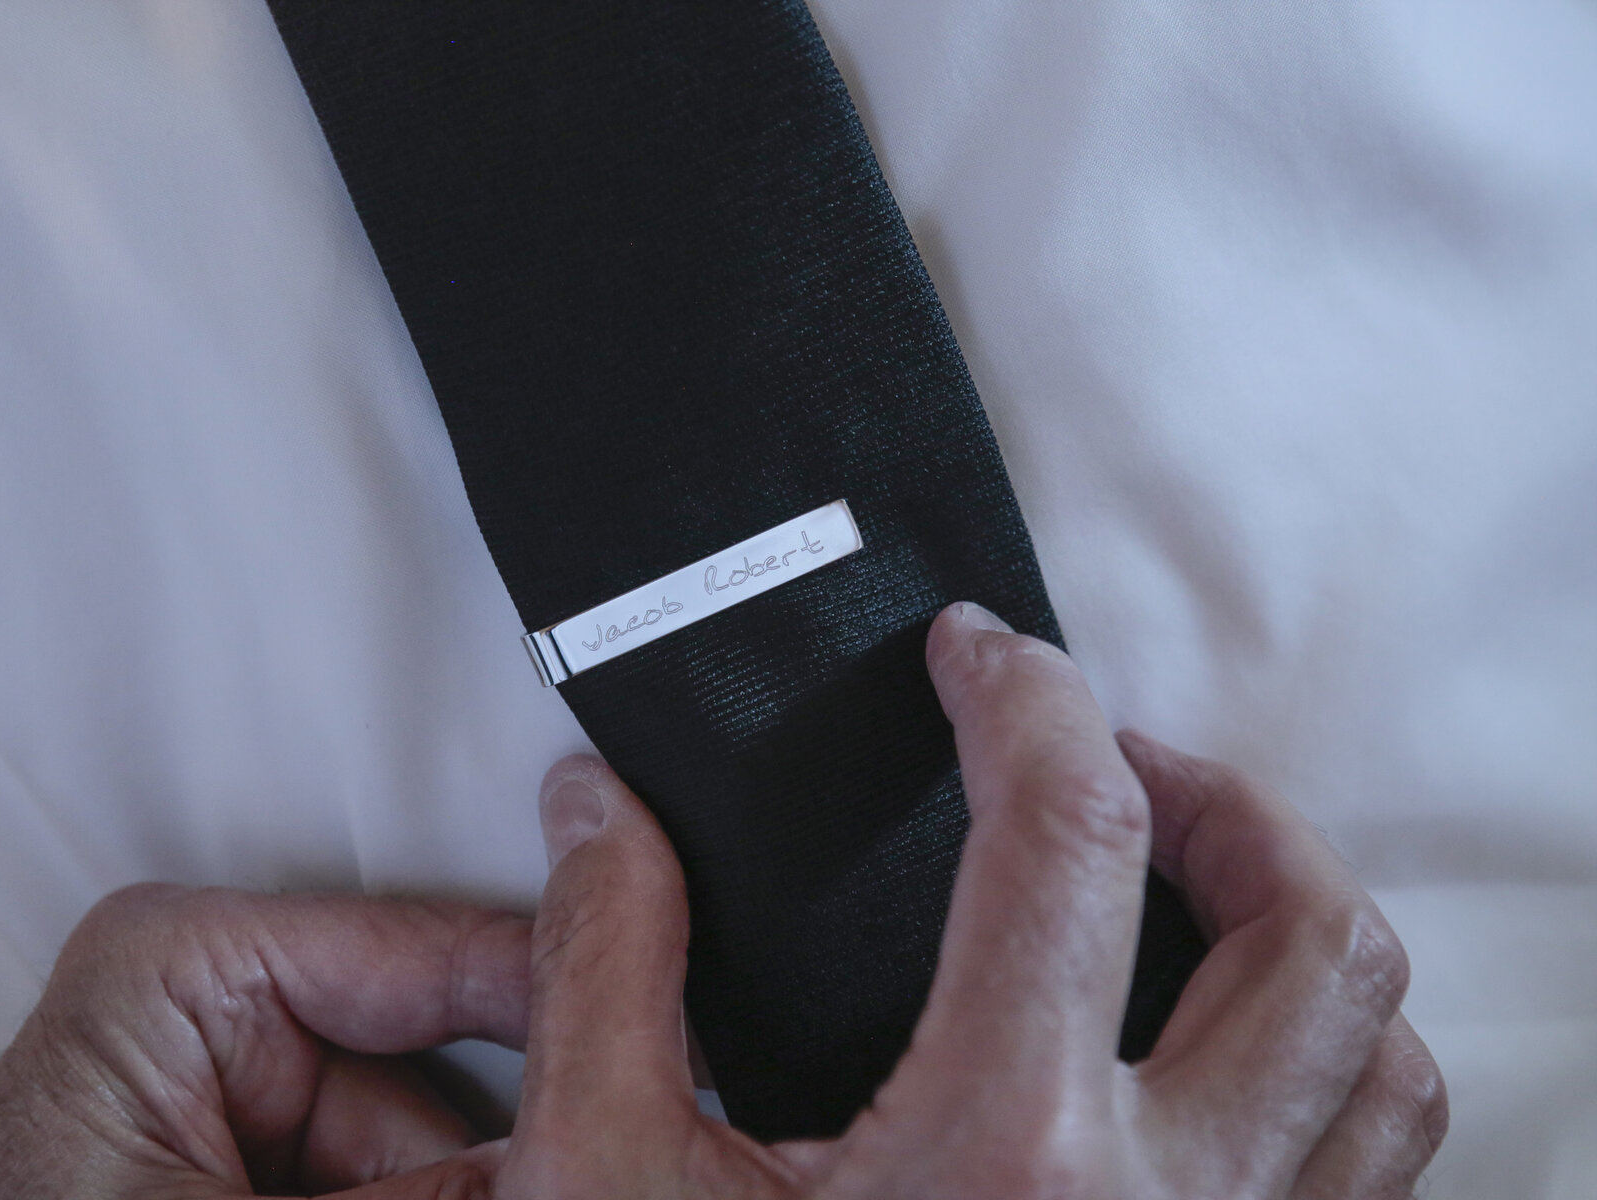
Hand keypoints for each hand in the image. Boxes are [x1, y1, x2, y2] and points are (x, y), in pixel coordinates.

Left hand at [0, 888, 531, 1197]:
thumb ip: (419, 1187)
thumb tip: (565, 1165)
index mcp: (189, 966)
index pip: (424, 951)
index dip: (554, 991)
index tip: (650, 1025)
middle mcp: (221, 1006)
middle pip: (440, 1056)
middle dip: (507, 1123)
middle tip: (577, 1162)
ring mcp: (241, 1089)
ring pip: (426, 1134)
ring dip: (469, 1179)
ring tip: (505, 1192)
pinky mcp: (250, 1160)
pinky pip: (381, 1170)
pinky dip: (421, 1196)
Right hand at [491, 602, 1446, 1198]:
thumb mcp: (607, 1178)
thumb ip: (601, 965)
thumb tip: (598, 809)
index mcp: (1000, 1152)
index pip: (1069, 837)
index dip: (1025, 698)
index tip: (976, 656)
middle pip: (1305, 932)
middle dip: (1220, 794)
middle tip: (1112, 761)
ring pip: (1376, 1058)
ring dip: (1297, 928)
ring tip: (1183, 883)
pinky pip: (1363, 1175)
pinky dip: (1325, 1067)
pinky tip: (1210, 1048)